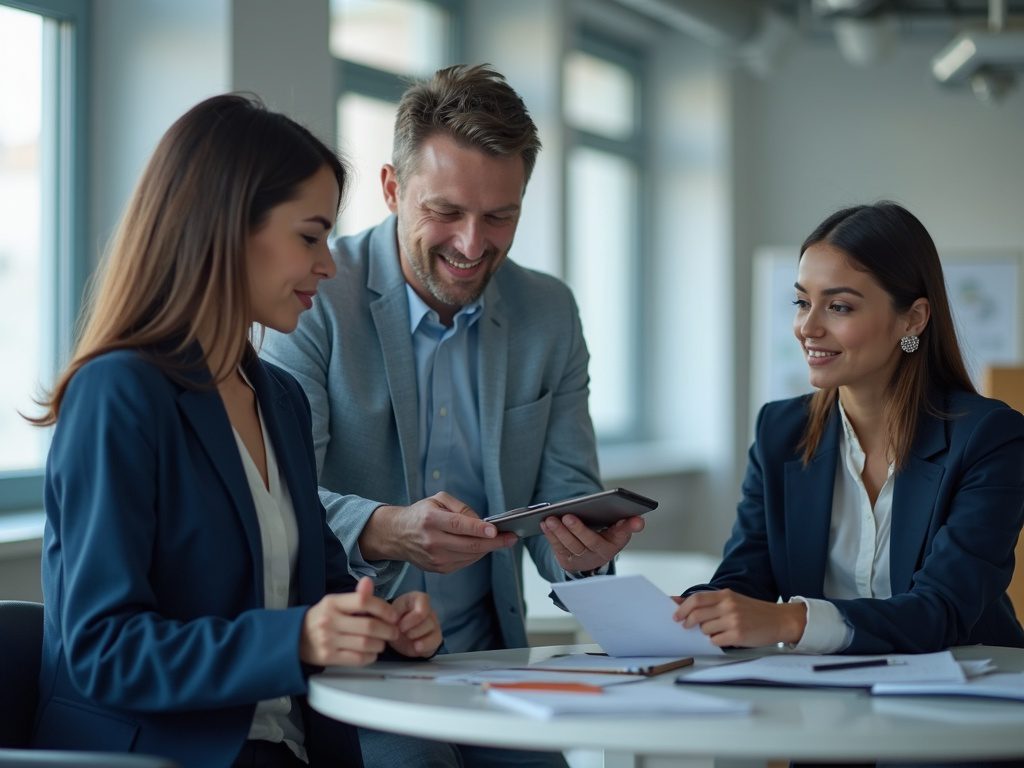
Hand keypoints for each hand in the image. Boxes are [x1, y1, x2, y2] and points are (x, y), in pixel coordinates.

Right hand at [300, 577, 397, 666]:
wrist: (295, 637)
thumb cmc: (321, 618)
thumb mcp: (335, 603)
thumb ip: (356, 596)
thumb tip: (368, 581)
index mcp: (333, 603)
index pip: (363, 601)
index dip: (384, 608)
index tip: (393, 616)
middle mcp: (330, 620)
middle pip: (368, 626)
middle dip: (388, 630)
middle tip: (394, 632)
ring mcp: (328, 640)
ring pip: (365, 644)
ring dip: (380, 644)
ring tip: (382, 642)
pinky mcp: (328, 657)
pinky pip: (357, 659)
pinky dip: (370, 657)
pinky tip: (371, 652)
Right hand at [359, 492, 516, 572]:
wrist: (397, 535)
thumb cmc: (421, 514)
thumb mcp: (437, 500)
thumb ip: (460, 508)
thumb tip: (480, 522)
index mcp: (430, 520)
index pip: (458, 526)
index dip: (478, 529)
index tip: (496, 529)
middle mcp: (432, 541)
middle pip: (469, 545)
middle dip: (494, 542)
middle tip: (512, 538)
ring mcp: (435, 558)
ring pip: (470, 556)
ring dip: (488, 548)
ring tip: (502, 540)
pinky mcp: (438, 569)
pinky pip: (465, 562)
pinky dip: (476, 554)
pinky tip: (483, 546)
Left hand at [388, 591, 441, 657]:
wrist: (397, 635)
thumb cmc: (395, 619)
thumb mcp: (390, 613)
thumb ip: (393, 613)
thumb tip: (396, 619)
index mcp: (417, 599)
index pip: (423, 602)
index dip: (411, 617)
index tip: (399, 625)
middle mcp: (429, 609)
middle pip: (426, 618)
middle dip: (411, 628)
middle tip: (400, 632)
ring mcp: (434, 623)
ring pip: (431, 628)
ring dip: (416, 636)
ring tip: (406, 637)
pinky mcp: (436, 637)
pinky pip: (436, 640)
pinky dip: (425, 645)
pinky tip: (416, 647)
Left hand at [541, 513, 644, 572]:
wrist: (590, 555)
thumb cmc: (604, 537)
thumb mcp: (616, 531)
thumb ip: (626, 525)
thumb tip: (639, 521)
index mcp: (613, 545)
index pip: (620, 535)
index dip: (624, 528)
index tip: (626, 518)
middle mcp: (598, 556)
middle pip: (587, 543)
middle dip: (577, 529)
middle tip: (568, 516)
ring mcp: (581, 560)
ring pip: (569, 546)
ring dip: (559, 532)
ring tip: (550, 518)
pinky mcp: (567, 561)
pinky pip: (557, 548)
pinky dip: (550, 535)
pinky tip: (544, 523)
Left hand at [673, 588, 806, 647]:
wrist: (779, 620)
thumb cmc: (753, 611)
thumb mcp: (732, 600)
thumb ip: (709, 602)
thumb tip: (680, 602)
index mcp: (725, 595)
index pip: (696, 599)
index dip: (682, 608)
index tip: (676, 615)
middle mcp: (728, 606)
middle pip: (696, 614)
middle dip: (688, 622)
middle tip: (686, 626)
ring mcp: (733, 620)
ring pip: (705, 629)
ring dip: (705, 633)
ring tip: (716, 631)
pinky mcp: (738, 635)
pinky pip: (716, 641)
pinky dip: (716, 641)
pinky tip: (725, 638)